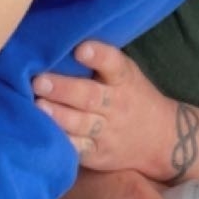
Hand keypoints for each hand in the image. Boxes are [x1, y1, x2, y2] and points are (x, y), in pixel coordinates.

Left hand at [34, 43, 176, 177]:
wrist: (161, 139)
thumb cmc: (133, 96)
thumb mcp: (126, 74)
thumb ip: (100, 63)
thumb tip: (58, 45)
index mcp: (124, 79)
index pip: (114, 64)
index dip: (98, 56)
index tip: (81, 49)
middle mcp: (117, 104)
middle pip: (90, 96)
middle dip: (63, 88)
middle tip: (39, 82)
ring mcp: (107, 131)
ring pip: (81, 123)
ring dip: (57, 115)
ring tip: (37, 106)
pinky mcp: (98, 154)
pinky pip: (77, 149)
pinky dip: (61, 141)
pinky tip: (43, 133)